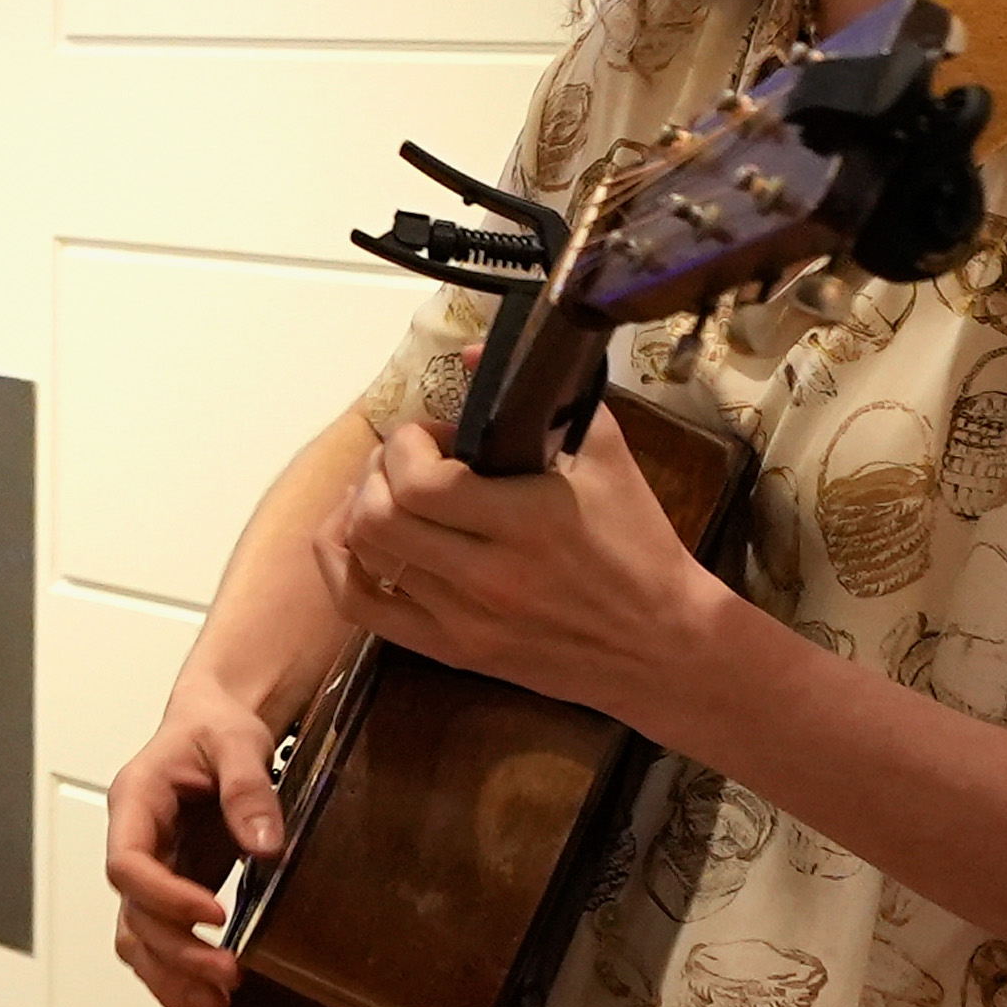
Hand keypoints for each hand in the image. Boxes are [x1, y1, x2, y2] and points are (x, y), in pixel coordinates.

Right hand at [104, 689, 287, 1006]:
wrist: (214, 720)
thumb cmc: (215, 724)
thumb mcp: (237, 741)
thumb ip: (248, 789)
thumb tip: (264, 843)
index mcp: (136, 801)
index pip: (126, 863)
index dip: (164, 896)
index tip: (213, 912)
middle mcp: (133, 840)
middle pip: (133, 913)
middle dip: (178, 951)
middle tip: (228, 972)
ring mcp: (150, 868)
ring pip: (136, 937)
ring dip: (171, 975)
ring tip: (218, 1000)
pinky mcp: (171, 886)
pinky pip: (156, 939)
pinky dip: (175, 972)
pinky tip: (209, 993)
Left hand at [327, 411, 728, 726]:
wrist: (664, 648)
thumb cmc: (640, 547)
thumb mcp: (608, 458)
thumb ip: (548, 399)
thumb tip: (471, 354)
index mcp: (527, 521)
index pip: (419, 480)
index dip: (409, 442)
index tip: (436, 434)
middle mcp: (487, 575)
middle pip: (378, 516)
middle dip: (379, 470)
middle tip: (407, 459)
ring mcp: (464, 619)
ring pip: (364, 557)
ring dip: (362, 509)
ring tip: (387, 492)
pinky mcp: (454, 652)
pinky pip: (363, 609)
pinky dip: (342, 566)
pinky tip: (356, 540)